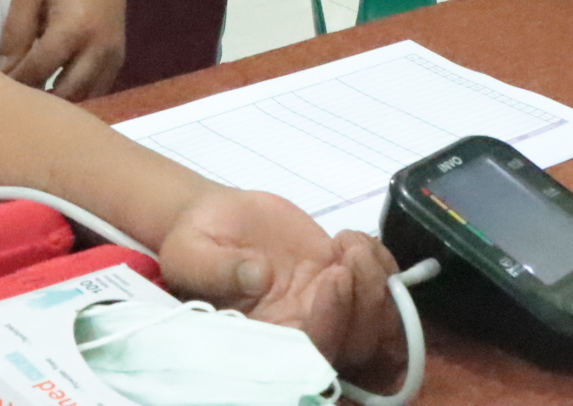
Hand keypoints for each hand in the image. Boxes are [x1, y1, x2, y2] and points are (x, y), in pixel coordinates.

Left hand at [0, 0, 128, 99]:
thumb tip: (5, 73)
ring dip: (59, 103)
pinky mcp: (119, 62)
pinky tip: (57, 93)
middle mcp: (99, 47)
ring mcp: (113, 57)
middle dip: (39, 101)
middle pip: (66, 93)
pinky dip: (77, 97)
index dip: (17, 83)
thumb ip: (15, 35)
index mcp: (74, 28)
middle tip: (17, 101)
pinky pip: (97, 92)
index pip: (40, 70)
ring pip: (84, 98)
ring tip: (36, 101)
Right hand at [157, 186, 404, 380]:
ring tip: (352, 243)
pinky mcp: (344, 282)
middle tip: (349, 253)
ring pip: (379, 324)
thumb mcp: (188, 252)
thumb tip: (257, 276)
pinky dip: (384, 265)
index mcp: (265, 336)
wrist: (220, 219)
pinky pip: (383, 291)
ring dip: (379, 283)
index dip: (331, 323)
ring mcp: (328, 308)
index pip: (310, 352)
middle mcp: (302, 331)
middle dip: (367, 301)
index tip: (331, 276)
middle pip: (357, 345)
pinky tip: (356, 240)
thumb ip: (216, 268)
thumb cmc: (196, 241)